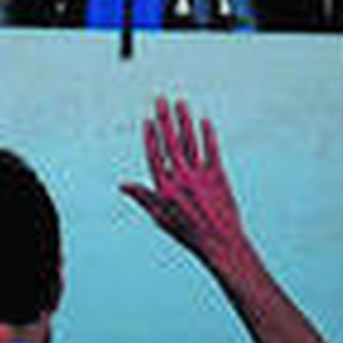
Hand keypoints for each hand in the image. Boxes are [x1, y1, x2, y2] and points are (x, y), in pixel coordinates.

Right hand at [121, 96, 245, 261]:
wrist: (220, 242)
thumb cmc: (188, 232)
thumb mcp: (160, 217)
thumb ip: (143, 197)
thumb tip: (122, 184)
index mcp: (164, 188)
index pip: (155, 155)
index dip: (151, 137)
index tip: (148, 120)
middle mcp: (181, 178)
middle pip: (171, 142)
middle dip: (165, 119)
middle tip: (160, 99)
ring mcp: (200, 176)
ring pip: (190, 142)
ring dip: (184, 121)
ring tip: (180, 103)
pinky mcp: (218, 176)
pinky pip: (212, 151)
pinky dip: (208, 136)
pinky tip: (204, 121)